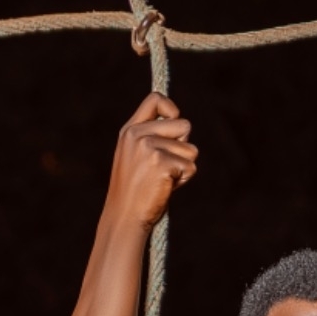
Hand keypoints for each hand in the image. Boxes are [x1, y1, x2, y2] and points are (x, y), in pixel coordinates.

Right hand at [104, 93, 197, 231]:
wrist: (125, 217)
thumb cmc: (135, 191)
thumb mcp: (137, 157)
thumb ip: (154, 138)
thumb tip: (185, 127)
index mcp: (130, 130)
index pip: (156, 99)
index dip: (172, 110)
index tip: (175, 130)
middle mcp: (138, 134)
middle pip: (184, 126)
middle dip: (183, 147)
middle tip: (167, 166)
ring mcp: (149, 147)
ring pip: (191, 150)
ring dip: (184, 168)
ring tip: (163, 180)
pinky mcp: (161, 163)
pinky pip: (190, 168)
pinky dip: (184, 180)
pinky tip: (166, 188)